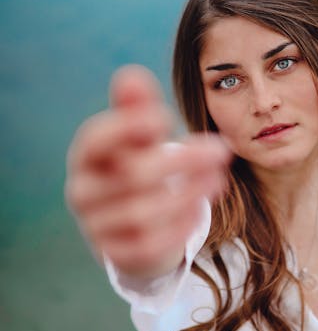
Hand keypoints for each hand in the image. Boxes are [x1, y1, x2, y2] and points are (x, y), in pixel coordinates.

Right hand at [65, 64, 230, 278]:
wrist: (130, 225)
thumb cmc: (136, 166)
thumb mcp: (138, 136)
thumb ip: (137, 108)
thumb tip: (130, 75)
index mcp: (86, 156)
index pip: (96, 139)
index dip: (128, 128)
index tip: (165, 118)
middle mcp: (83, 192)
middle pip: (132, 176)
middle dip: (184, 161)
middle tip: (221, 149)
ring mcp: (97, 227)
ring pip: (144, 213)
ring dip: (190, 194)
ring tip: (220, 178)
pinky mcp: (119, 255)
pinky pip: (151, 244)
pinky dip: (180, 225)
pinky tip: (201, 208)